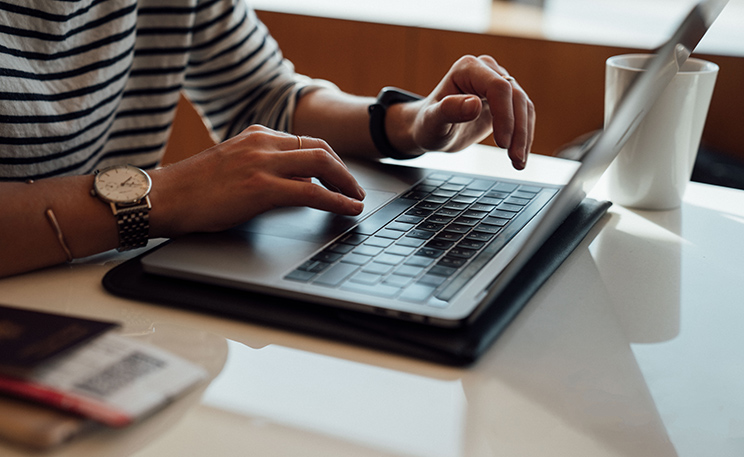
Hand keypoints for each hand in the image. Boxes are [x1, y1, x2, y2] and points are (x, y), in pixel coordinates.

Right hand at [149, 125, 365, 236]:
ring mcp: (262, 163)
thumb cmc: (191, 188)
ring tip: (356, 199)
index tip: (340, 174)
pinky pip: (312, 193)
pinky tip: (348, 209)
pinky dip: (337, 201)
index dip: (330, 159)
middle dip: (344, 170)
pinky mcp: (261, 188)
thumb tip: (295, 182)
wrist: (163, 197)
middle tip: (355, 188)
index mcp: (255, 135)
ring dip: (346, 184)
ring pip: (322, 166)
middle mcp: (262, 143)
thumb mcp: (231, 165)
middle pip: (320, 149)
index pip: (306, 141)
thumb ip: (262, 166)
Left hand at [396, 55, 534, 169]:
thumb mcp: (432, 121)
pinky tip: (519, 155)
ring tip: (518, 162)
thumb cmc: (428, 124)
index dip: (504, 116)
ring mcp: (498, 83)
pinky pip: (523, 115)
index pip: (498, 87)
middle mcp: (486, 70)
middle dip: (518, 130)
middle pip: (515, 96)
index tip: (502, 144)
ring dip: (524, 136)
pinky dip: (524, 136)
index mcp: (467, 69)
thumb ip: (449, 110)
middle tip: (515, 159)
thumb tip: (474, 104)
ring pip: (524, 106)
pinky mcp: (506, 99)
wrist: (431, 130)